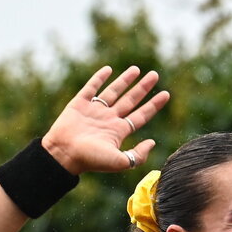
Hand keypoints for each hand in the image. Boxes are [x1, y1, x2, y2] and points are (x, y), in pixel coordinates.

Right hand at [41, 65, 169, 175]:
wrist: (64, 153)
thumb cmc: (91, 160)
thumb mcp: (119, 162)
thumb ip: (137, 155)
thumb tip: (152, 142)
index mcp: (118, 132)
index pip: (141, 116)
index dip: (154, 105)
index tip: (166, 94)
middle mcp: (108, 119)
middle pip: (130, 100)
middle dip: (143, 88)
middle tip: (155, 75)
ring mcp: (94, 111)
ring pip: (113, 91)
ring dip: (125, 80)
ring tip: (137, 69)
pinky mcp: (79, 104)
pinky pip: (91, 88)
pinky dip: (99, 78)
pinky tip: (108, 69)